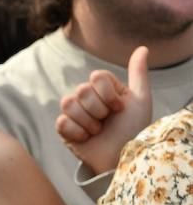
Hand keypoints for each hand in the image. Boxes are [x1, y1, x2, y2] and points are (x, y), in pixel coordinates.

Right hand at [55, 46, 151, 175]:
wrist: (122, 156)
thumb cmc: (134, 129)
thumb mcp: (140, 100)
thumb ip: (138, 74)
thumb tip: (142, 48)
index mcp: (104, 89)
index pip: (96, 77)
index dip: (108, 94)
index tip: (120, 108)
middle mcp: (87, 99)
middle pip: (81, 90)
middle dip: (98, 109)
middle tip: (107, 121)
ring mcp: (74, 114)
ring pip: (68, 103)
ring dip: (87, 121)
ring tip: (97, 131)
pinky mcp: (64, 130)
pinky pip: (61, 122)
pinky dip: (77, 132)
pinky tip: (86, 138)